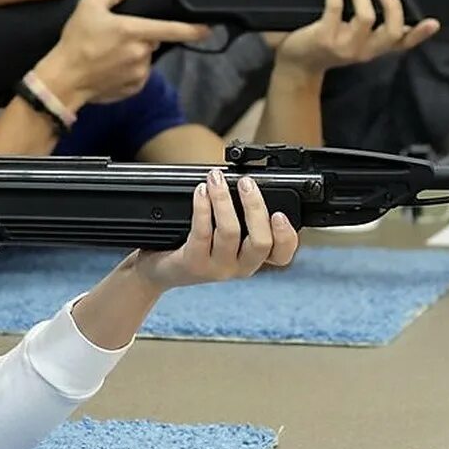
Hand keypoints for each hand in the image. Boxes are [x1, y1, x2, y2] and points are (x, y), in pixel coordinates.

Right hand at [37, 0, 210, 104]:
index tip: (207, 28)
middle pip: (154, 40)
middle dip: (143, 36)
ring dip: (135, 54)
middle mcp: (141, 53)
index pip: (171, 29)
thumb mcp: (89, 6)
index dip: (193, 29)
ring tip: (110, 54)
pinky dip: (130, 70)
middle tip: (117, 36)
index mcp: (133, 31)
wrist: (64, 79)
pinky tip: (111, 68)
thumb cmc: (75, 40)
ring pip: (146, 57)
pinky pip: (139, 74)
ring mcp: (139, 73)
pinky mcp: (134, 88)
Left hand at [128, 169, 299, 289]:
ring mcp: (217, 268)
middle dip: (255, 207)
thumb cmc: (196, 245)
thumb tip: (247, 181)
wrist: (160, 269)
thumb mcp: (225, 235)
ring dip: (224, 200)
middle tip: (247, 183)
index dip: (288, 237)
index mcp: (252, 258)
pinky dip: (203, 207)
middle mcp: (240, 267)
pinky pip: (202, 232)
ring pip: (230, 233)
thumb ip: (241, 216)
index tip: (280, 214)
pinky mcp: (194, 264)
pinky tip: (201, 191)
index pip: (282, 255)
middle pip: (261, 242)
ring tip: (216, 179)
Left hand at [273, 0, 440, 71]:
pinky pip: (336, 8)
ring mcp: (344, 46)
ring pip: (366, 18)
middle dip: (393, 6)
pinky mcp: (324, 38)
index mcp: (372, 48)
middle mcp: (363, 51)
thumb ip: (372, 18)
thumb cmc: (322, 44)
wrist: (292, 64)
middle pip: (392, 31)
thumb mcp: (351, 34)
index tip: (433, 22)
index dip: (420, 35)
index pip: (402, 44)